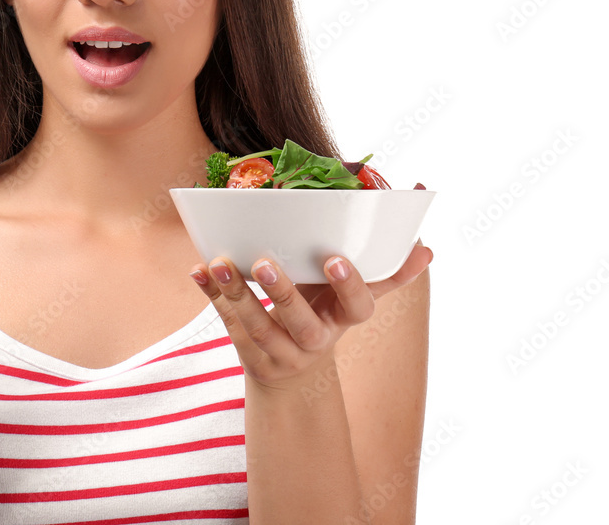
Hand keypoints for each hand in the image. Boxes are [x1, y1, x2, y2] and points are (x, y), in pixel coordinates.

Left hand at [188, 242, 432, 390]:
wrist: (294, 375)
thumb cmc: (325, 316)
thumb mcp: (352, 299)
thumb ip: (386, 274)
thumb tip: (427, 248)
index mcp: (344, 321)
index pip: (357, 309)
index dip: (348, 287)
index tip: (335, 258)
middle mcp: (315, 342)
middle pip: (300, 323)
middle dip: (283, 292)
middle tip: (265, 261)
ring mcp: (280, 353)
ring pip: (257, 326)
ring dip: (236, 293)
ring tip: (218, 262)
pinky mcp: (249, 354)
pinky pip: (228, 324)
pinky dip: (211, 296)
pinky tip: (198, 271)